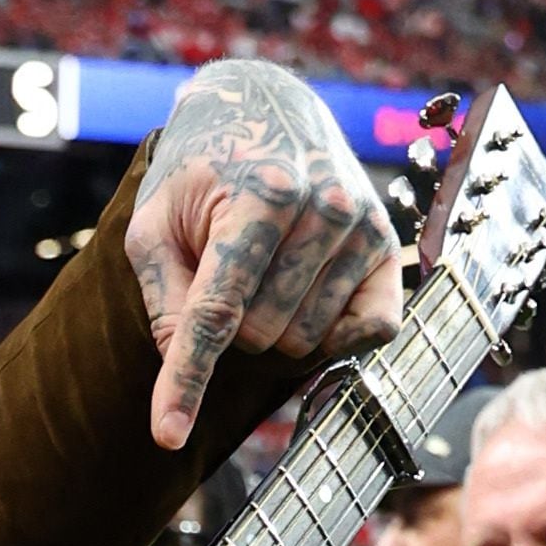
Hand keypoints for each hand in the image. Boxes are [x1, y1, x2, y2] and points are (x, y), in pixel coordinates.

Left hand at [128, 56, 405, 452]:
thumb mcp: (157, 220)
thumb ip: (163, 292)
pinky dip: (331, 335)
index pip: (216, 312)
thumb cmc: (200, 173)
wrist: (265, 110)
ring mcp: (363, 227)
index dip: (186, 379)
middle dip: (233, 325)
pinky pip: (368, 333)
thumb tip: (181, 357)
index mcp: (260, 194)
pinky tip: (309, 296)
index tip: (166, 435)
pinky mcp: (388, 249)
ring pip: (306, 341)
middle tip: (228, 269)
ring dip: (275, 325)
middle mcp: (324, 208)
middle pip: (260, 335)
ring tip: (266, 266)